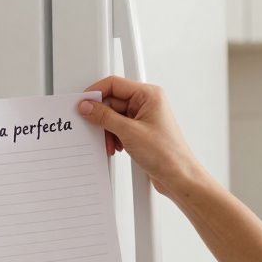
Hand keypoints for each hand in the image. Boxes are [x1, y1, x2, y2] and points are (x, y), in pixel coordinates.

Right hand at [77, 76, 208, 198]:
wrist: (178, 177)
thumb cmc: (167, 154)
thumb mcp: (130, 132)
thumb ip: (105, 117)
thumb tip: (88, 107)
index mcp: (149, 95)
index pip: (115, 84)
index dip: (96, 93)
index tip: (83, 103)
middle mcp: (147, 104)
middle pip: (113, 102)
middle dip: (102, 117)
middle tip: (92, 126)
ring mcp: (143, 118)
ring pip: (114, 117)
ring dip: (107, 130)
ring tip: (110, 143)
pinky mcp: (140, 132)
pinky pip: (119, 128)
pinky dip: (113, 137)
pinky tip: (115, 147)